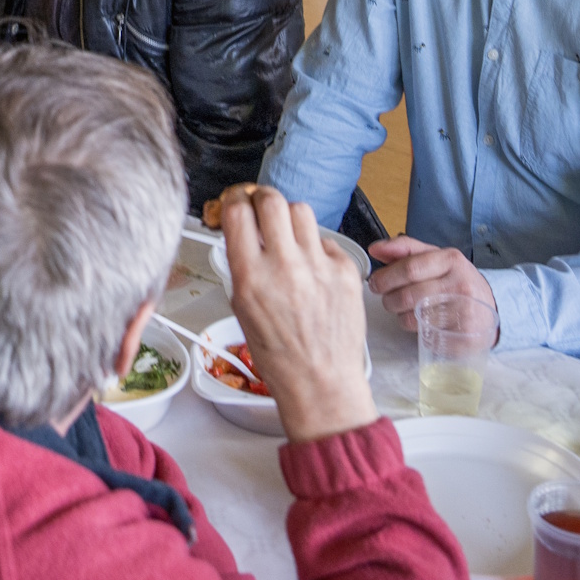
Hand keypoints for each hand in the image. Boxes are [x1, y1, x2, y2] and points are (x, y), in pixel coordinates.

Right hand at [218, 185, 377, 443]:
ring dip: (289, 218)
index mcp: (251, 277)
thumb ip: (242, 267)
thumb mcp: (243, 310)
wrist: (321, 381)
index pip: (237, 212)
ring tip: (288, 237)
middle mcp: (285, 265)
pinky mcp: (346, 271)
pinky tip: (312, 270)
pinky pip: (325, 241)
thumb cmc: (278, 355)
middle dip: (261, 198)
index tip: (236, 202)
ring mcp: (319, 266)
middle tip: (261, 209)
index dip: (234, 200)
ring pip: (301, 210)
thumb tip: (243, 232)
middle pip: (271, 200)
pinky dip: (315, 248)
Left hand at [366, 236, 497, 336]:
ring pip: (413, 319)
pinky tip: (423, 324)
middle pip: (408, 296)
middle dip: (389, 299)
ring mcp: (463, 313)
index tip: (376, 283)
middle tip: (388, 299)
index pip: (410, 268)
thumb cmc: (456, 281)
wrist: (491, 307)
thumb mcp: (436, 257)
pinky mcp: (462, 338)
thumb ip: (405, 250)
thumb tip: (375, 249)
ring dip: (401, 316)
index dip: (386, 277)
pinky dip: (417, 331)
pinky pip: (425, 336)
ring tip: (406, 311)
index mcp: (451, 260)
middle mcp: (459, 286)